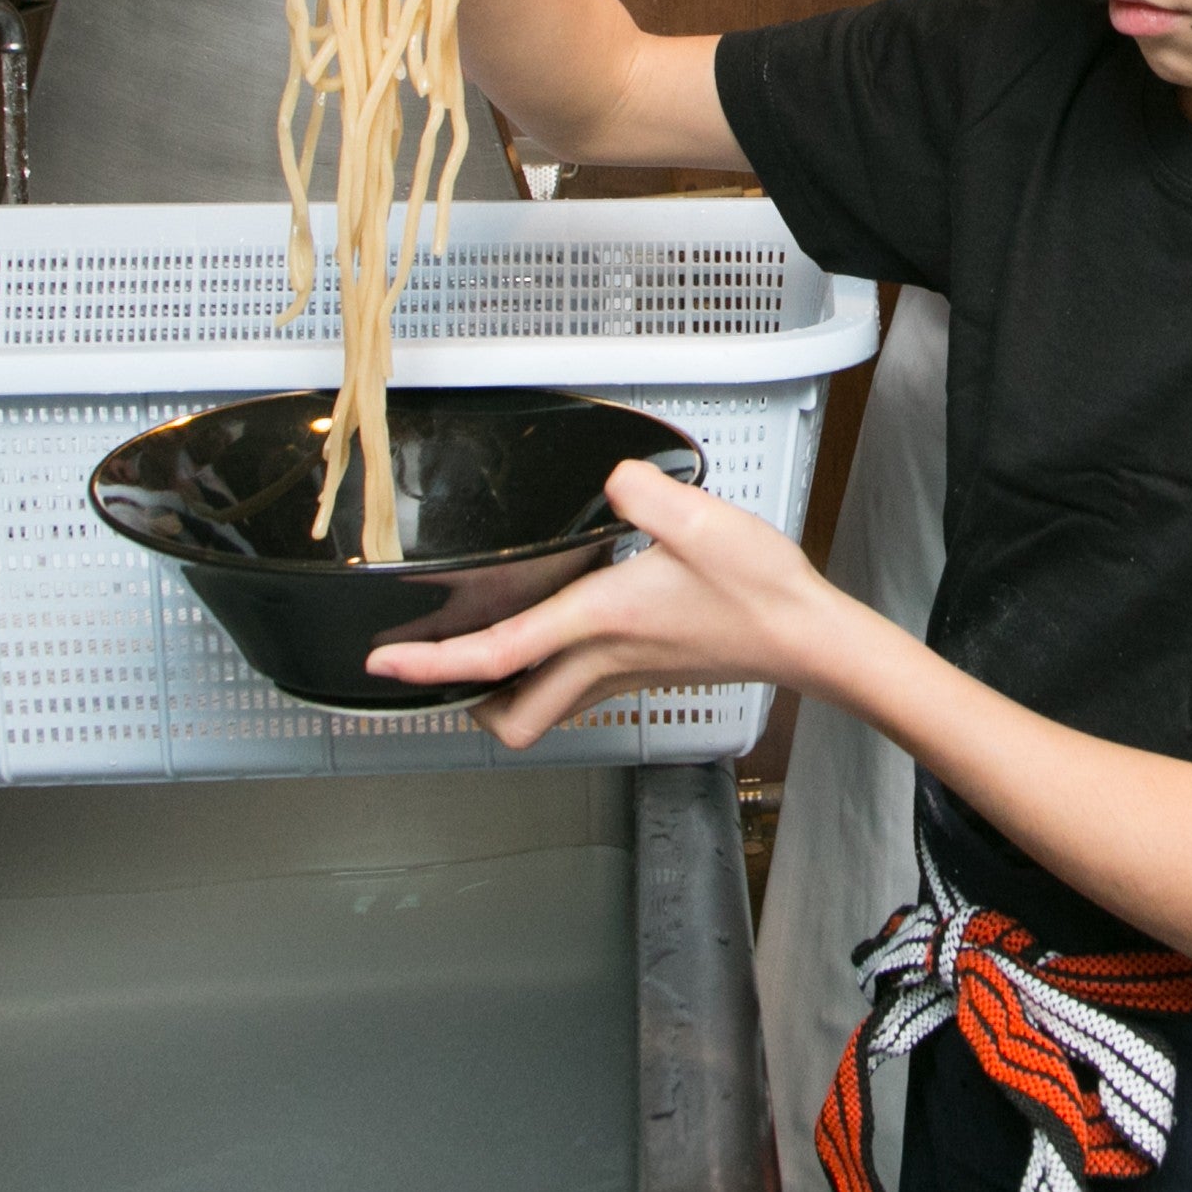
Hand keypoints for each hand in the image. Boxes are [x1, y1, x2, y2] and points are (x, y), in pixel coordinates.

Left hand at [365, 460, 852, 747]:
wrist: (806, 637)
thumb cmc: (759, 590)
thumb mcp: (701, 522)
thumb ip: (643, 492)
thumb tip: (612, 476)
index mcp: (599, 620)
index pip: (496, 654)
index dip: (432, 664)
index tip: (385, 663)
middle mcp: (602, 658)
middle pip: (512, 715)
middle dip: (466, 704)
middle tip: (437, 673)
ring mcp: (623, 674)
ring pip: (544, 710)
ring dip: (505, 696)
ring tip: (482, 659)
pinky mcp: (645, 673)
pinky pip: (577, 692)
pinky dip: (548, 678)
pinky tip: (557, 640)